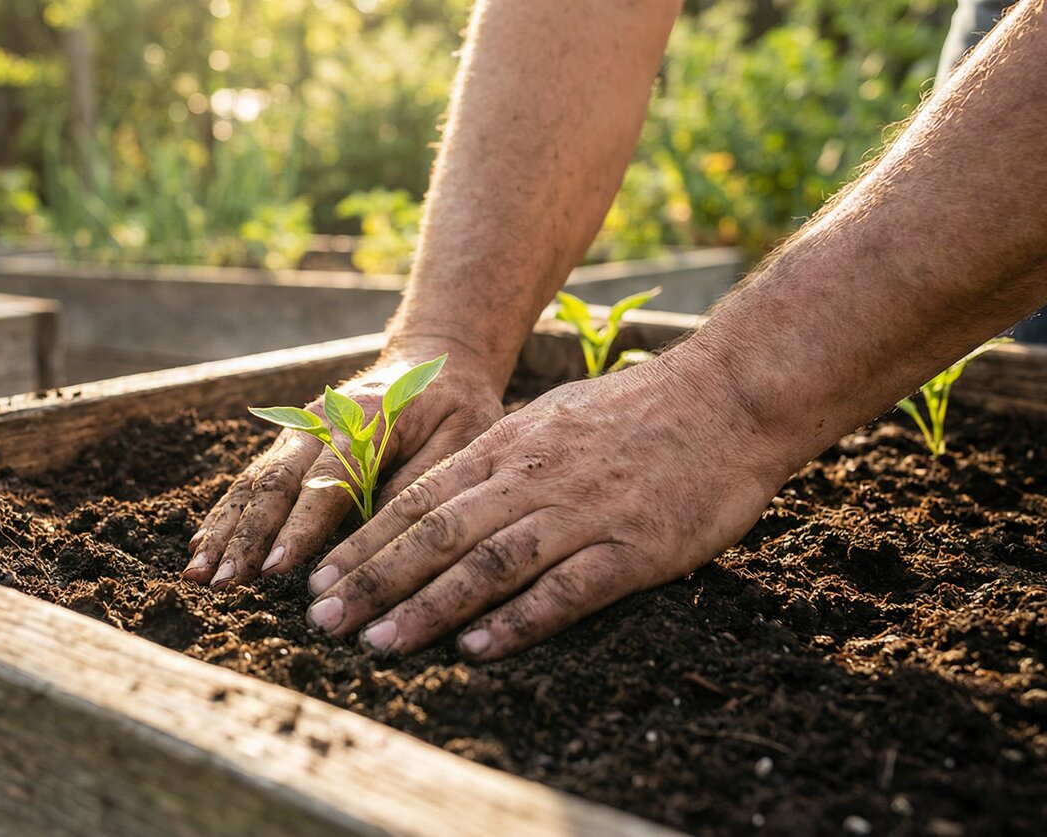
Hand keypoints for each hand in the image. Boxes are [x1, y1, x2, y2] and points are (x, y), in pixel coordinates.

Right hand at [183, 337, 505, 586]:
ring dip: (225, 531)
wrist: (434, 360)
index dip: (300, 527)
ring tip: (199, 575)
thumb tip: (376, 536)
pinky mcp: (291, 444)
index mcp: (365, 418)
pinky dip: (226, 515)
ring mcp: (299, 431)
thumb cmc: (457, 406)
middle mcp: (319, 421)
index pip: (327, 480)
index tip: (277, 569)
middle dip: (247, 537)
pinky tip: (202, 546)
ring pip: (253, 483)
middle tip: (224, 584)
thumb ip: (421, 483)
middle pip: (274, 483)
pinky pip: (252, 480)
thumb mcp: (463, 438)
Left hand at [300, 356, 797, 660]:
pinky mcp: (632, 547)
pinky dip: (517, 621)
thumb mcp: (551, 416)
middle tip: (322, 622)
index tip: (317, 578)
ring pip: (487, 563)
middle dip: (372, 580)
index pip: (416, 498)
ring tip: (380, 642)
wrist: (729, 398)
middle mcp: (532, 477)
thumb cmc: (638, 411)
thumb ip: (498, 455)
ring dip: (427, 606)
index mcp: (507, 445)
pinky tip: (477, 649)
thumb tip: (444, 489)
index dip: (363, 542)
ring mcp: (581, 512)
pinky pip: (564, 589)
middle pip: (435, 534)